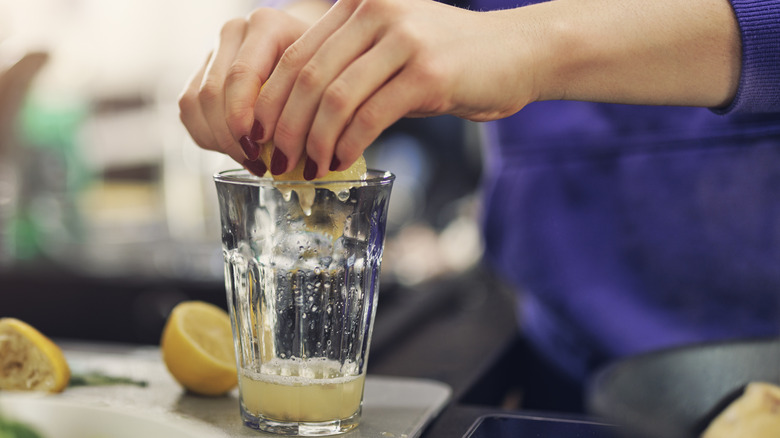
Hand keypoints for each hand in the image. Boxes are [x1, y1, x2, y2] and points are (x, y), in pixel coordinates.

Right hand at [178, 7, 311, 172]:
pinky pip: (189, 110)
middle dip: (231, 136)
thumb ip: (307, 108)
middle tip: (256, 162)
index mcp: (266, 26)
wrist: (307, 48)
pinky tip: (234, 150)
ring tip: (249, 160)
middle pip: (213, 92)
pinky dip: (208, 136)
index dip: (242, 118)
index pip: (241, 75)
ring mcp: (213, 50)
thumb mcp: (324, 81)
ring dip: (219, 140)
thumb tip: (285, 155)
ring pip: (195, 102)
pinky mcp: (201, 72)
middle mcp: (234, 32)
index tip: (257, 149)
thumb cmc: (319, 69)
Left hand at [251, 0, 538, 178]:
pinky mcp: (428, 73)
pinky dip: (348, 145)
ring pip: (334, 98)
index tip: (258, 137)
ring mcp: (403, 40)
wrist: (515, 53)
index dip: (269, 101)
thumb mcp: (389, 48)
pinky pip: (371, 116)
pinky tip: (341, 162)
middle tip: (277, 161)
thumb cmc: (447, 59)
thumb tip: (294, 120)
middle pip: (306, 77)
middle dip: (284, 127)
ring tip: (307, 168)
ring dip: (314, 142)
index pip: (293, 54)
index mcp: (356, 3)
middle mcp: (375, 12)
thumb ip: (347, 68)